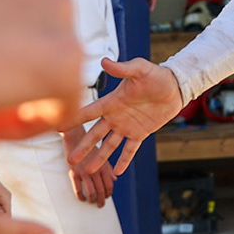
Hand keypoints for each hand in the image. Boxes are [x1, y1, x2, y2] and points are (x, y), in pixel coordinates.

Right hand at [64, 126, 114, 206]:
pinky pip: (78, 189)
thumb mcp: (102, 155)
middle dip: (101, 200)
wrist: (76, 136)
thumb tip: (115, 180)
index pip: (110, 185)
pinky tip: (81, 198)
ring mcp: (84, 172)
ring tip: (90, 202)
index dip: (108, 193)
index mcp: (104, 166)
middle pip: (101, 191)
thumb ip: (109, 168)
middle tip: (99, 205)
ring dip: (91, 200)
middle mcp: (96, 170)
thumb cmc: (90, 146)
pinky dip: (80, 196)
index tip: (106, 197)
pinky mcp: (73, 173)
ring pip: (91, 192)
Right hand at [70, 58, 184, 176]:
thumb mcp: (140, 69)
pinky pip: (130, 149)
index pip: (89, 112)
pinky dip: (124, 160)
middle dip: (83, 147)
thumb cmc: (156, 75)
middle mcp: (116, 116)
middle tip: (70, 160)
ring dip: (99, 157)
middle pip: (95, 134)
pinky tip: (117, 172)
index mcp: (112, 102)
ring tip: (88, 170)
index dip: (74, 119)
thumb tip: (104, 61)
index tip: (58, 127)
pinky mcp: (141, 133)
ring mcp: (127, 126)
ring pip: (109, 145)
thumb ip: (123, 68)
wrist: (175, 86)